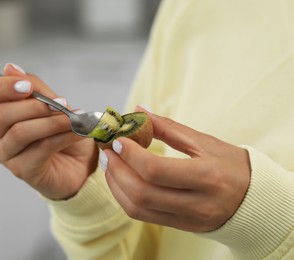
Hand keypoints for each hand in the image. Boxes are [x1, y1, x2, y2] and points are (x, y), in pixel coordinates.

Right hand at [0, 64, 98, 199]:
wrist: (83, 163)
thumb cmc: (67, 133)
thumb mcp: (56, 105)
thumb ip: (36, 89)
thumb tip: (9, 67)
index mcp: (4, 112)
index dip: (2, 86)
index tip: (27, 86)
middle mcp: (0, 133)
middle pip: (2, 114)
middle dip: (34, 106)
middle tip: (60, 103)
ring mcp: (9, 154)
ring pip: (20, 132)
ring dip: (51, 122)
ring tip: (73, 120)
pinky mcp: (23, 170)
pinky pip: (39, 149)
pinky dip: (61, 138)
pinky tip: (77, 133)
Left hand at [102, 107, 250, 231]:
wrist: (255, 200)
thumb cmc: (233, 165)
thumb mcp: (205, 142)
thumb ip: (169, 127)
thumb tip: (139, 110)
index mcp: (207, 176)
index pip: (155, 170)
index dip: (130, 155)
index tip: (117, 140)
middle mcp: (197, 203)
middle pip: (141, 192)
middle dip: (116, 170)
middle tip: (107, 152)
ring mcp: (188, 219)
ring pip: (138, 208)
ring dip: (116, 186)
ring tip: (110, 165)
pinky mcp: (181, 226)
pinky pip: (143, 216)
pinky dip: (126, 198)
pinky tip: (121, 180)